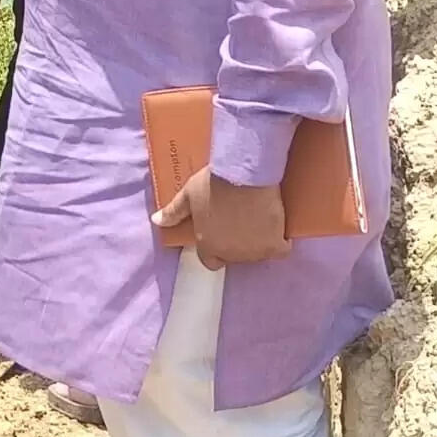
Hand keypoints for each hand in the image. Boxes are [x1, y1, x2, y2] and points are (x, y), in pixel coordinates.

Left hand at [152, 168, 290, 270]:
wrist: (244, 175)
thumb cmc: (213, 184)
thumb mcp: (188, 195)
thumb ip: (173, 212)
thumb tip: (156, 221)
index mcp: (208, 245)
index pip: (210, 261)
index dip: (215, 250)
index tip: (221, 235)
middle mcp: (231, 254)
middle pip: (235, 256)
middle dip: (236, 243)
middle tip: (239, 220)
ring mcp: (254, 252)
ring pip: (258, 254)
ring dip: (258, 242)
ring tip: (256, 219)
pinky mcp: (275, 246)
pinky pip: (281, 250)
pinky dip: (280, 242)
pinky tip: (276, 227)